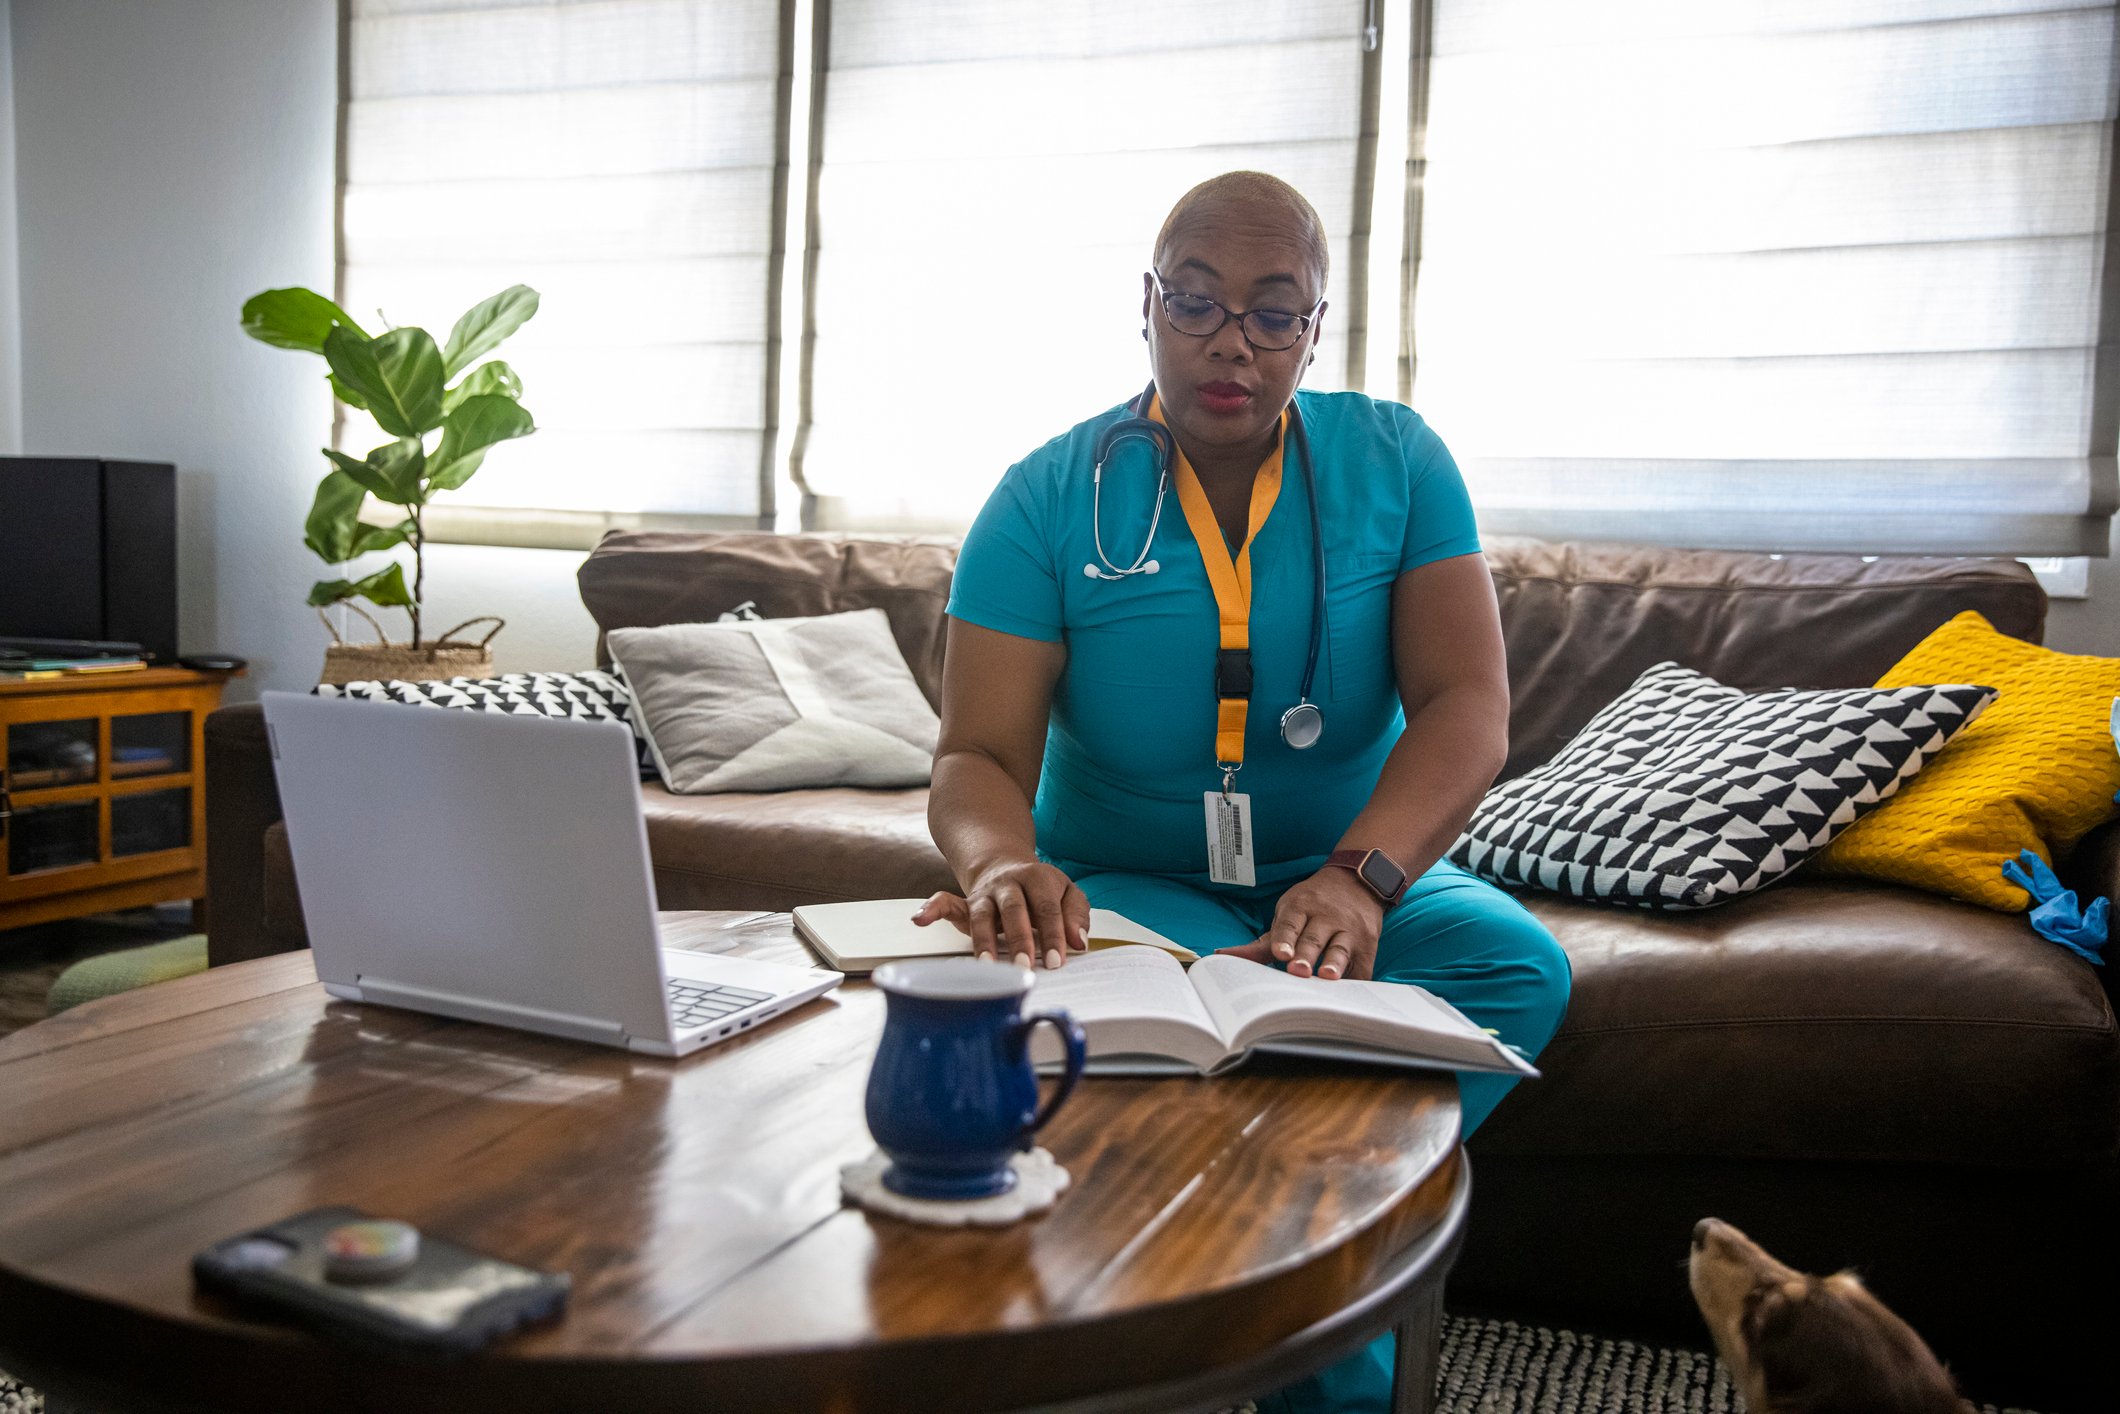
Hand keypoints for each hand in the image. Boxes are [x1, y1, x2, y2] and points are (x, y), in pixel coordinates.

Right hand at [912, 859, 1088, 969]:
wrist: (1006, 865)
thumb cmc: (1041, 889)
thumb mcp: (1067, 893)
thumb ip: (1076, 915)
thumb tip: (1078, 941)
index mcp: (1038, 878)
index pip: (1047, 909)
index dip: (1053, 934)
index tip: (1056, 960)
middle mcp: (1009, 884)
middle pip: (1014, 910)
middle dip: (1020, 938)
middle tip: (1025, 966)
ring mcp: (984, 894)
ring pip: (981, 914)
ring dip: (984, 940)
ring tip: (987, 964)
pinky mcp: (965, 903)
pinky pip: (944, 902)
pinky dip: (931, 909)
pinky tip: (919, 920)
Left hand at [1224, 867, 1383, 979]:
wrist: (1357, 881)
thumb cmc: (1313, 905)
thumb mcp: (1288, 913)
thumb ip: (1263, 942)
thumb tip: (1224, 957)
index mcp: (1301, 907)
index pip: (1290, 923)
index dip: (1285, 939)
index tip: (1281, 954)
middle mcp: (1326, 917)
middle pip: (1314, 938)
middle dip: (1306, 955)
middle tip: (1297, 970)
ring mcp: (1349, 930)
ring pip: (1340, 949)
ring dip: (1334, 963)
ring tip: (1328, 976)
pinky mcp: (1368, 945)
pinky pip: (1362, 967)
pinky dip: (1356, 979)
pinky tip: (1349, 993)